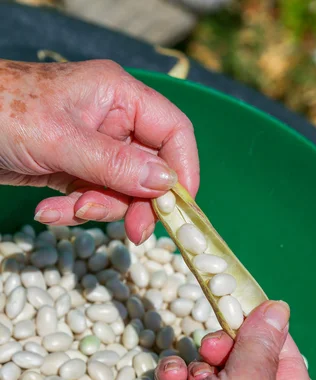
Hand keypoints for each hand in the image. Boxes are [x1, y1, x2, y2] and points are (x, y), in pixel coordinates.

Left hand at [0, 59, 198, 243]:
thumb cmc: (2, 112)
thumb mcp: (62, 140)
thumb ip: (115, 164)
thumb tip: (166, 184)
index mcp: (119, 97)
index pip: (173, 132)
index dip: (184, 170)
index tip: (179, 208)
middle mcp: (112, 121)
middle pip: (150, 170)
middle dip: (136, 203)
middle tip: (133, 233)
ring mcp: (93, 148)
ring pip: (120, 191)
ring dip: (97, 209)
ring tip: (67, 211)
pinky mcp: (74, 169)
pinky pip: (91, 198)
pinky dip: (73, 211)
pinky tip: (48, 211)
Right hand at [115, 300, 311, 379]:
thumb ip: (261, 342)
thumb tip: (279, 308)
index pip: (289, 365)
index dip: (271, 334)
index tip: (251, 307)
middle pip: (246, 364)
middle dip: (227, 349)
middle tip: (215, 345)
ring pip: (210, 371)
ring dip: (198, 366)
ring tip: (192, 377)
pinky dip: (175, 379)